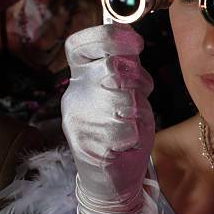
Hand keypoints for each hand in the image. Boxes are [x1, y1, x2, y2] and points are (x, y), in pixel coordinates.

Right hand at [61, 24, 154, 205]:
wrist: (111, 177)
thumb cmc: (123, 127)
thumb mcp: (128, 90)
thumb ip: (127, 67)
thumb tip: (131, 39)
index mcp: (81, 78)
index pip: (80, 45)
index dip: (107, 36)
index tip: (135, 42)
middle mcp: (74, 97)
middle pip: (110, 68)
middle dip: (135, 78)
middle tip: (138, 92)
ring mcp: (78, 122)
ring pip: (121, 99)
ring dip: (137, 108)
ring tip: (132, 119)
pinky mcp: (89, 146)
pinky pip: (124, 129)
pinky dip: (134, 133)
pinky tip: (128, 140)